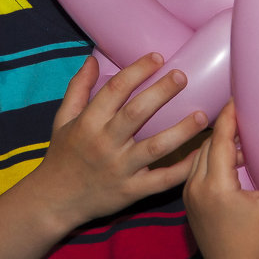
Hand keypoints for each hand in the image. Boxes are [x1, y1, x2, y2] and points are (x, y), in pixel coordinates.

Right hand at [34, 53, 209, 229]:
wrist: (55, 201)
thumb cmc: (63, 155)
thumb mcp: (63, 119)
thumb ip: (78, 88)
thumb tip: (92, 59)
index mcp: (88, 123)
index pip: (114, 90)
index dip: (137, 71)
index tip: (158, 57)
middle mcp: (105, 144)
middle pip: (137, 114)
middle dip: (161, 93)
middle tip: (182, 75)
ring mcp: (120, 169)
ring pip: (155, 147)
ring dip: (181, 130)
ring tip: (203, 115)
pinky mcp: (131, 191)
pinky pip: (162, 180)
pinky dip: (183, 168)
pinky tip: (201, 152)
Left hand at [184, 100, 258, 258]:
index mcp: (215, 186)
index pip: (219, 139)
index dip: (228, 116)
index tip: (238, 98)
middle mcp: (195, 188)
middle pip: (207, 144)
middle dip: (224, 127)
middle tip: (244, 114)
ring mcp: (189, 198)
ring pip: (199, 157)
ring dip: (219, 145)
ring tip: (242, 139)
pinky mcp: (190, 206)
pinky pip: (197, 172)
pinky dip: (212, 161)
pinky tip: (233, 163)